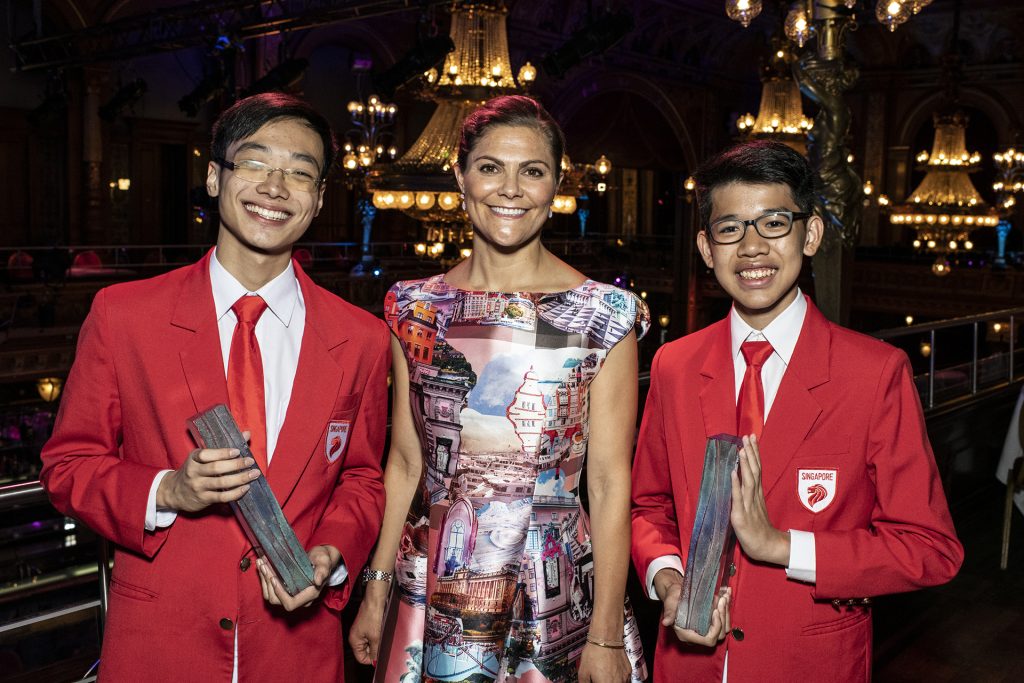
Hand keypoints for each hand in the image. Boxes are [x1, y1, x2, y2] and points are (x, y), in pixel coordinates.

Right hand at [156, 441, 259, 512]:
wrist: (174, 492)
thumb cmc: (195, 470)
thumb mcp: (202, 457)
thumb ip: (224, 446)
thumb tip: (247, 433)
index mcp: (194, 458)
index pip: (205, 455)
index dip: (222, 453)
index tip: (237, 451)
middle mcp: (194, 472)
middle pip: (216, 468)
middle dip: (236, 464)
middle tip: (250, 461)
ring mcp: (198, 487)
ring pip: (221, 483)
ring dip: (240, 478)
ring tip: (253, 474)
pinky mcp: (204, 499)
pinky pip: (222, 497)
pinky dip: (235, 493)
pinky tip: (245, 488)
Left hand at [256, 544, 339, 611]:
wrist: (320, 559)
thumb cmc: (323, 560)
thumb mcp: (324, 562)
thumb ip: (322, 571)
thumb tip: (318, 581)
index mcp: (310, 595)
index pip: (290, 603)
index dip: (280, 594)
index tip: (273, 578)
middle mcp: (299, 599)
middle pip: (277, 599)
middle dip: (267, 583)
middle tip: (263, 565)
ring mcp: (291, 596)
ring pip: (271, 595)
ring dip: (263, 580)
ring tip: (261, 563)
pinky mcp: (284, 591)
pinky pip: (270, 590)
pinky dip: (264, 578)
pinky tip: (263, 566)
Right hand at [349, 585, 388, 664]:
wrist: (375, 600)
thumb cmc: (373, 617)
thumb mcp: (375, 637)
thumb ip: (375, 651)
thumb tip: (375, 662)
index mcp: (354, 641)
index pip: (361, 658)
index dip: (371, 660)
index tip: (380, 656)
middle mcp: (356, 637)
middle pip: (365, 652)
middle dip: (374, 651)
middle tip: (383, 646)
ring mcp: (361, 631)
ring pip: (370, 644)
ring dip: (377, 644)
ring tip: (383, 638)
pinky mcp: (366, 626)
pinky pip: (372, 637)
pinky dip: (377, 637)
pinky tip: (382, 633)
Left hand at [578, 642, 630, 681]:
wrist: (606, 637)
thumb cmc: (595, 652)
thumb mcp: (583, 670)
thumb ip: (584, 682)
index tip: (595, 681)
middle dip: (604, 682)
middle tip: (599, 678)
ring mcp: (624, 677)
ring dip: (612, 681)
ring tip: (606, 676)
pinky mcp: (628, 671)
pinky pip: (624, 679)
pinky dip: (618, 678)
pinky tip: (612, 672)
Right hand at [654, 568, 730, 645]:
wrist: (675, 593)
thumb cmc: (672, 598)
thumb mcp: (670, 603)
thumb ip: (669, 613)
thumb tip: (666, 622)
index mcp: (687, 634)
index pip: (708, 640)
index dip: (715, 628)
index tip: (715, 612)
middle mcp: (698, 634)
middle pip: (719, 634)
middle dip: (723, 617)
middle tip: (721, 600)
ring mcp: (705, 629)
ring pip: (724, 628)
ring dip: (726, 612)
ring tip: (724, 597)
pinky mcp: (710, 622)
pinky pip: (724, 621)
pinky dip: (726, 608)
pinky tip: (726, 595)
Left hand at [730, 435, 789, 564]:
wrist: (767, 547)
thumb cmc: (758, 527)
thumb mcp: (755, 506)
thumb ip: (750, 492)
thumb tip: (742, 475)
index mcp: (757, 493)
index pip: (756, 469)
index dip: (754, 453)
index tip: (751, 437)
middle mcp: (754, 496)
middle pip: (754, 471)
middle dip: (751, 453)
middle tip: (748, 436)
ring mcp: (748, 506)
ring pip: (748, 481)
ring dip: (745, 465)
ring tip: (742, 449)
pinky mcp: (741, 517)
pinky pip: (738, 499)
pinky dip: (736, 485)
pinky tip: (733, 473)